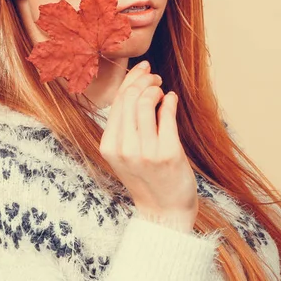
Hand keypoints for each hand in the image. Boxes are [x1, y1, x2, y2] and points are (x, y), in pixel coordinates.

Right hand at [99, 61, 198, 231]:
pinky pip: (167, 115)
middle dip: (145, 80)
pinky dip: (170, 101)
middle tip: (155, 78)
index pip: (117, 102)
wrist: (164, 211)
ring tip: (162, 90)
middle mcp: (124, 148)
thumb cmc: (146, 178)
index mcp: (109, 146)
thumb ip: (125, 124)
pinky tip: (171, 99)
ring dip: (156, 88)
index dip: (131, 80)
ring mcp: (146, 152)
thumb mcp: (125, 153)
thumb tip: (135, 85)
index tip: (143, 69)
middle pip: (131, 98)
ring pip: (147, 102)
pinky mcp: (168, 153)